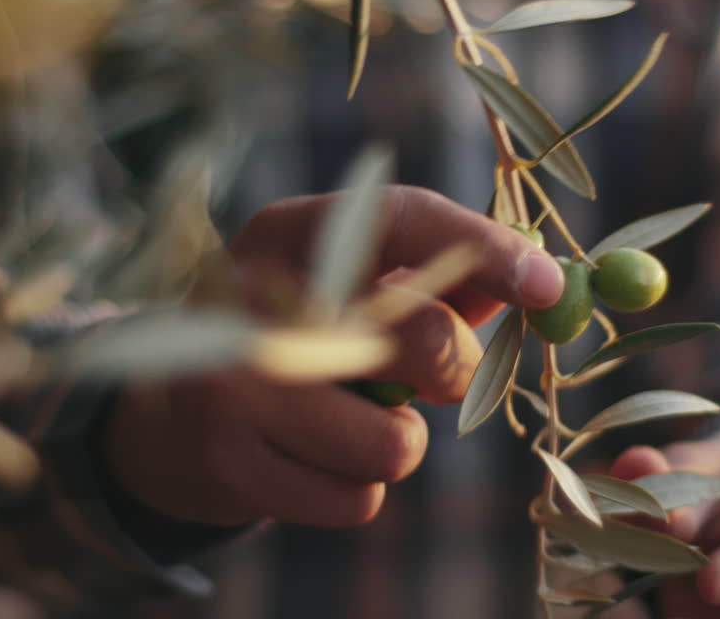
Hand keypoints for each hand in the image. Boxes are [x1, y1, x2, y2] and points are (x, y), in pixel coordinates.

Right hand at [104, 186, 563, 527]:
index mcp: (293, 230)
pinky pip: (359, 499)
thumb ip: (441, 282)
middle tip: (430, 377)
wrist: (169, 413)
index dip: (485, 249)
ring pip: (395, 443)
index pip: (403, 219)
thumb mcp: (349, 285)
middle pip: (420, 336)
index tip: (550, 284)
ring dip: (399, 443)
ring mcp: (235, 380)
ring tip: (353, 420)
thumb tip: (545, 283)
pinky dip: (357, 487)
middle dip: (452, 371)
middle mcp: (256, 295)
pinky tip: (313, 458)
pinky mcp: (230, 460)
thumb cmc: (293, 334)